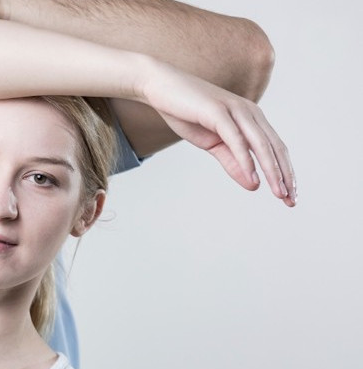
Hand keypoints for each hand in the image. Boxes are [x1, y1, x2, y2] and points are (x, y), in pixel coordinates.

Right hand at [140, 62, 295, 205]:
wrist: (159, 86)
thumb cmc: (186, 113)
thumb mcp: (212, 144)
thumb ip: (233, 162)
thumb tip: (254, 185)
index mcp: (251, 118)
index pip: (275, 148)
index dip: (285, 172)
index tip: (290, 197)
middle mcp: (249, 112)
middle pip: (274, 147)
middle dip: (284, 175)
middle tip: (291, 200)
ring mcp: (234, 109)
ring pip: (260, 144)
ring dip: (271, 170)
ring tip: (278, 193)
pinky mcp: (217, 111)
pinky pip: (236, 138)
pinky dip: (246, 158)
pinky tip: (252, 177)